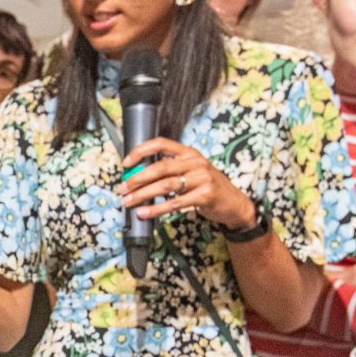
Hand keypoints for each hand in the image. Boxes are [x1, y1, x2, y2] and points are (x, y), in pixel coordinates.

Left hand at [119, 138, 253, 229]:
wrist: (233, 203)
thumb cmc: (207, 187)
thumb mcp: (191, 172)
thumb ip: (170, 171)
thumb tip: (137, 178)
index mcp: (189, 153)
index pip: (161, 143)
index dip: (141, 151)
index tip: (125, 163)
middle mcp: (196, 162)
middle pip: (160, 167)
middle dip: (137, 178)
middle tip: (121, 188)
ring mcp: (202, 178)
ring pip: (165, 185)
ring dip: (143, 194)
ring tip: (128, 202)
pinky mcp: (205, 195)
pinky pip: (175, 203)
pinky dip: (157, 209)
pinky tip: (145, 213)